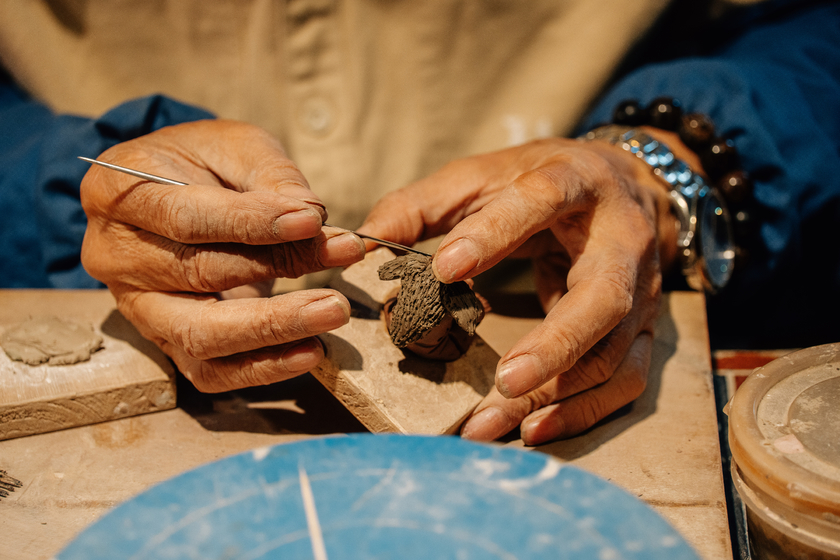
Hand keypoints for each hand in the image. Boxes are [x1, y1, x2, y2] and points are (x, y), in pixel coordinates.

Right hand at [81, 120, 365, 391]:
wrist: (172, 192)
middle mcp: (114, 255)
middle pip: (196, 275)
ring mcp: (136, 306)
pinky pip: (209, 372)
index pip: (185, 216)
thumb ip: (271, 177)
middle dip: (276, 267)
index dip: (250, 221)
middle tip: (342, 256)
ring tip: (332, 311)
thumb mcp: (235, 146)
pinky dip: (262, 367)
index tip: (311, 220)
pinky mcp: (165, 343)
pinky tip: (311, 351)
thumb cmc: (203, 162)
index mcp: (116, 191)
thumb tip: (312, 218)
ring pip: (199, 334)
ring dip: (273, 328)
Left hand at [359, 133, 678, 443]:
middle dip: (554, 344)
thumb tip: (363, 244)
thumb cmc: (543, 180)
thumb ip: (423, 205)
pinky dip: (582, 412)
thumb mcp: (484, 176)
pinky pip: (625, 380)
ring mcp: (642, 290)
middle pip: (602, 297)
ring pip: (611, 353)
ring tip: (491, 424)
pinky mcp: (644, 328)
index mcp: (578, 180)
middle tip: (502, 383)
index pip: (542, 200)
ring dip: (555, 395)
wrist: (626, 186)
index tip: (445, 268)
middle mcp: (621, 239)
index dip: (495, 233)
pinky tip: (532, 429)